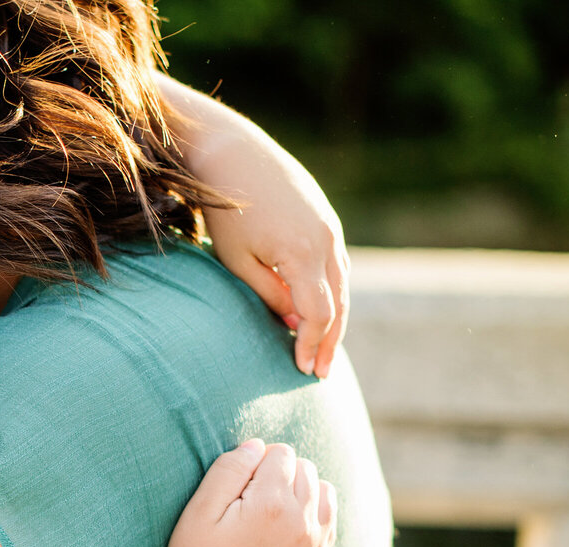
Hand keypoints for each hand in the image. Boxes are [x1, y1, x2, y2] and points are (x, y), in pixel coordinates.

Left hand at [156, 76, 349, 377]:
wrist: (233, 154)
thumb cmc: (227, 214)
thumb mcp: (239, 261)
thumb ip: (270, 295)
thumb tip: (296, 323)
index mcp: (303, 255)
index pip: (319, 314)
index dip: (313, 345)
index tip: (306, 370)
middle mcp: (325, 241)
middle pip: (339, 303)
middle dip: (330, 340)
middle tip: (321, 371)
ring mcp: (330, 227)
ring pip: (341, 284)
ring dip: (335, 317)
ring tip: (322, 347)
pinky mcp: (326, 218)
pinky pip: (336, 264)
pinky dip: (332, 290)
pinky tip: (319, 308)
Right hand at [163, 440, 336, 546]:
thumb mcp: (198, 513)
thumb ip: (227, 470)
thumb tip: (257, 446)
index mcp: (271, 505)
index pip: (279, 452)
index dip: (253, 464)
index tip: (234, 490)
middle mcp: (302, 521)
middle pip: (303, 467)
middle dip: (277, 474)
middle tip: (247, 503)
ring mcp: (316, 542)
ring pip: (322, 488)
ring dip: (298, 490)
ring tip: (267, 512)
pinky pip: (329, 515)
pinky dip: (311, 511)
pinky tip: (283, 526)